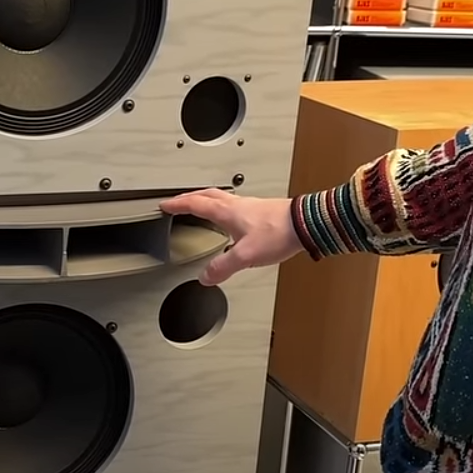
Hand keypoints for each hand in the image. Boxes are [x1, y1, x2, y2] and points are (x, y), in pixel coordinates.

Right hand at [160, 188, 302, 284]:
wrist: (307, 224)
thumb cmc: (279, 233)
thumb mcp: (245, 256)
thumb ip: (223, 267)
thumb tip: (206, 277)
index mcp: (227, 212)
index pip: (195, 204)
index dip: (177, 204)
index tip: (165, 204)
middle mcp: (237, 205)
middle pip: (206, 195)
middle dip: (188, 197)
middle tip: (178, 200)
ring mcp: (250, 206)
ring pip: (221, 198)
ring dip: (206, 199)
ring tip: (200, 204)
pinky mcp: (262, 211)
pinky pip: (235, 205)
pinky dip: (224, 207)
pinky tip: (231, 218)